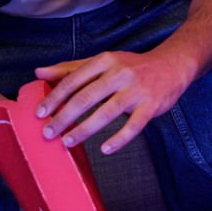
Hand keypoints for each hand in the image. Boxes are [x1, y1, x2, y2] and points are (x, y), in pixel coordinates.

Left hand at [34, 49, 194, 153]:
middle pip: (86, 97)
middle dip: (63, 117)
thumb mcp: (103, 62)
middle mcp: (120, 73)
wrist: (172, 65)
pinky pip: (133, 125)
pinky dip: (119, 139)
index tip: (39, 113)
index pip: (73, 80)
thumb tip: (38, 72)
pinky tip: (105, 149)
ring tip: (68, 142)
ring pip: (107, 112)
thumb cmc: (132, 66)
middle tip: (48, 133)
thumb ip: (71, 68)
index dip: (54, 97)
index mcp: (105, 61)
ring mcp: (137, 90)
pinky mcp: (151, 105)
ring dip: (84, 129)